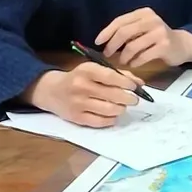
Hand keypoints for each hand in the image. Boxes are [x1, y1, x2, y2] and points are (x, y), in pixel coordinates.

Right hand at [27, 62, 143, 127]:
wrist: (51, 90)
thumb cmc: (78, 78)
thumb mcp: (94, 70)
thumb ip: (118, 74)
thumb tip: (140, 83)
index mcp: (86, 70)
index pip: (112, 77)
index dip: (127, 83)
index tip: (136, 87)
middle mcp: (81, 87)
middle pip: (113, 95)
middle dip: (129, 98)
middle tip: (134, 99)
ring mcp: (78, 104)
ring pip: (109, 110)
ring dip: (121, 109)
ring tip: (122, 106)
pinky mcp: (76, 118)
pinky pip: (100, 122)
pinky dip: (111, 119)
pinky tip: (113, 115)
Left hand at [95, 7, 191, 67]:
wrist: (183, 45)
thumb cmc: (158, 38)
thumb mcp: (143, 29)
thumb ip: (127, 31)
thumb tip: (104, 41)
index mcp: (144, 13)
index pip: (120, 21)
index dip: (107, 32)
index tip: (98, 42)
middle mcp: (152, 20)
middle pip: (124, 33)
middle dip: (112, 45)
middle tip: (108, 54)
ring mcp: (159, 32)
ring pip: (132, 46)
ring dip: (124, 57)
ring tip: (123, 61)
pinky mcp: (165, 46)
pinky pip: (142, 56)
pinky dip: (135, 62)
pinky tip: (134, 64)